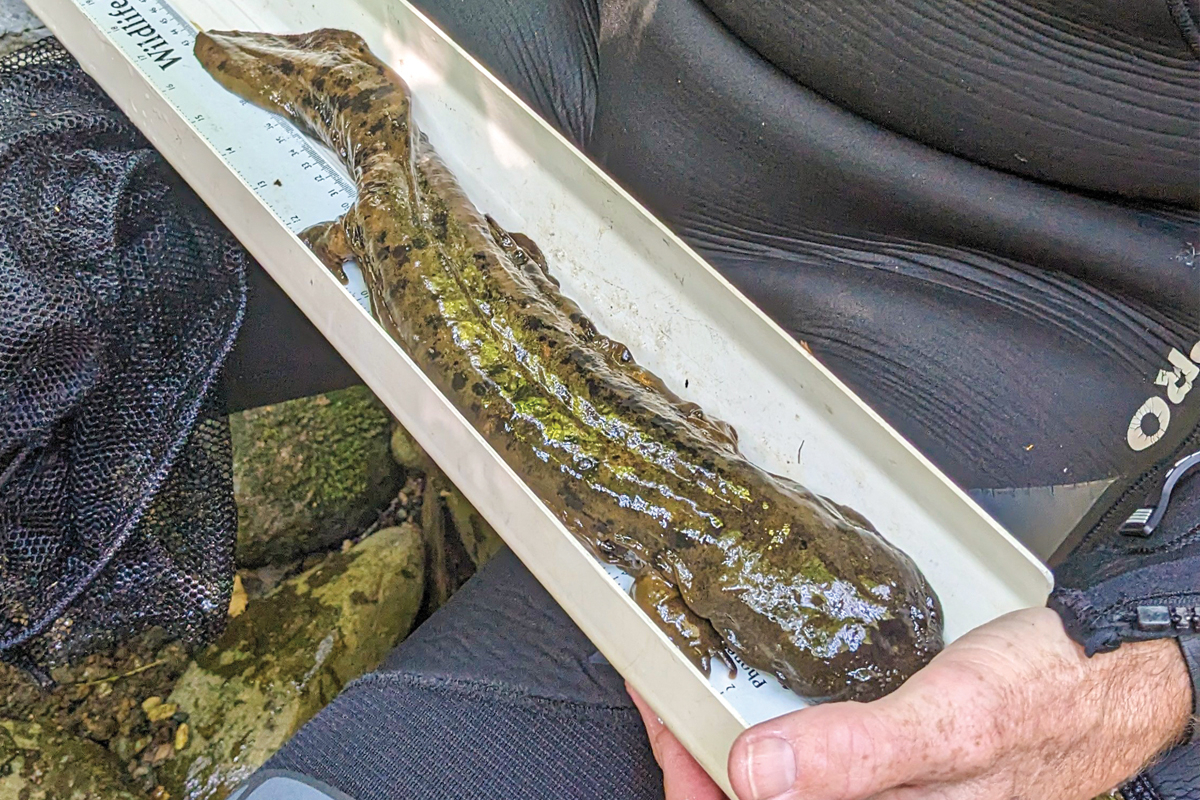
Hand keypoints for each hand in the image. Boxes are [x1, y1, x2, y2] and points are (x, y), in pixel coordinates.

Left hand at [630, 607, 1192, 799]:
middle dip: (693, 753)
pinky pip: (802, 754)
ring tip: (687, 677)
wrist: (1106, 676)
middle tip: (660, 685)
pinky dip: (763, 719)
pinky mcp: (876, 766)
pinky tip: (750, 682)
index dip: (689, 784)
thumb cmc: (1047, 704)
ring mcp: (873, 793)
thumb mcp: (952, 725)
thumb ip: (858, 755)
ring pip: (770, 779)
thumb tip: (758, 774)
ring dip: (722, 734)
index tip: (660, 719)